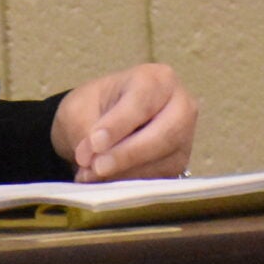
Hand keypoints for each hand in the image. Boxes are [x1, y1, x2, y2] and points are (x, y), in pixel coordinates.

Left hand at [50, 63, 196, 181]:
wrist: (99, 125)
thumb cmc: (94, 107)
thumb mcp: (80, 109)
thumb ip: (87, 132)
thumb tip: (94, 162)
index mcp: (158, 79)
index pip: (143, 101)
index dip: (119, 124)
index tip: (95, 142)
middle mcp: (181, 107)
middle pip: (165, 134)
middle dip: (128, 153)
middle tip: (96, 166)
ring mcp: (183, 139)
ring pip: (162, 162)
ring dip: (123, 173)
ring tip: (90, 174)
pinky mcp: (176, 165)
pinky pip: (157, 180)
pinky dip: (127, 184)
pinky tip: (102, 182)